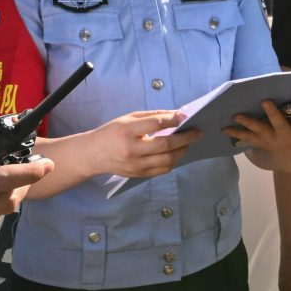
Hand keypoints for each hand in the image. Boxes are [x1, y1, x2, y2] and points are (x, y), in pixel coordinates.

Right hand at [38, 109, 200, 195]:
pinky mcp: (138, 175)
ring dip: (182, 151)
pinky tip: (177, 153)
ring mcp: (135, 165)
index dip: (173, 119)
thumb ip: (152, 117)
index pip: (155, 124)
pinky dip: (173, 161)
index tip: (186, 117)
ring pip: (167, 160)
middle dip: (186, 138)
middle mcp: (131, 150)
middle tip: (198, 132)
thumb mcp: (128, 118)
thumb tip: (176, 115)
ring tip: (189, 142)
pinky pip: (162, 170)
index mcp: (127, 131)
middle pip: (166, 146)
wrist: (93, 154)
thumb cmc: (112, 132)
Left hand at [230, 95, 290, 172]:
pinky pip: (247, 139)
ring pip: (259, 132)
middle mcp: (287, 137)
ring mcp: (272, 141)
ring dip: (247, 124)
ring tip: (235, 116)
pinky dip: (236, 134)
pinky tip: (224, 129)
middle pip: (279, 124)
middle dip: (272, 114)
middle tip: (265, 102)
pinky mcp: (262, 144)